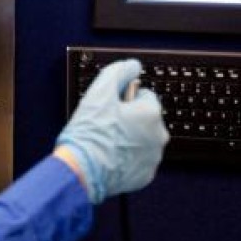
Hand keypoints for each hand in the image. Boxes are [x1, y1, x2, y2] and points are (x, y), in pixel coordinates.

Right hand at [55, 59, 168, 203]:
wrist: (82, 169)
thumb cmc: (90, 133)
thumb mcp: (99, 91)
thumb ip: (118, 72)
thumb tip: (132, 65)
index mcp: (150, 113)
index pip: (144, 95)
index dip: (124, 99)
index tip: (110, 106)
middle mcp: (158, 135)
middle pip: (145, 118)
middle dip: (129, 119)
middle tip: (105, 123)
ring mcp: (153, 158)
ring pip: (143, 140)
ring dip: (129, 138)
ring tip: (106, 141)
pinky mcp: (145, 175)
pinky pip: (138, 160)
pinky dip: (127, 157)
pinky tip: (110, 155)